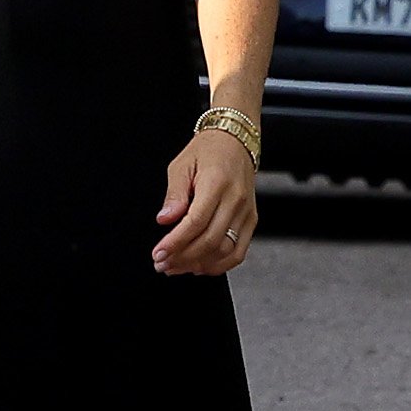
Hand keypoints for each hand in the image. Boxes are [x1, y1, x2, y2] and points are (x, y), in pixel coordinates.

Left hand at [155, 126, 256, 274]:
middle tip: (162, 265)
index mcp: (216, 184)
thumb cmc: (206, 152)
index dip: (176, 242)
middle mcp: (236, 201)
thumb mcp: (181, 165)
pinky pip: (239, 251)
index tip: (158, 253)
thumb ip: (174, 195)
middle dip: (183, 257)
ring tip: (176, 267)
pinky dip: (220, 264)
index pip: (196, 222)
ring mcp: (247, 213)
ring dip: (199, 264)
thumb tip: (164, 220)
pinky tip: (200, 266)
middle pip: (210, 240)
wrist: (235, 143)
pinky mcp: (252, 221)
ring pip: (226, 250)